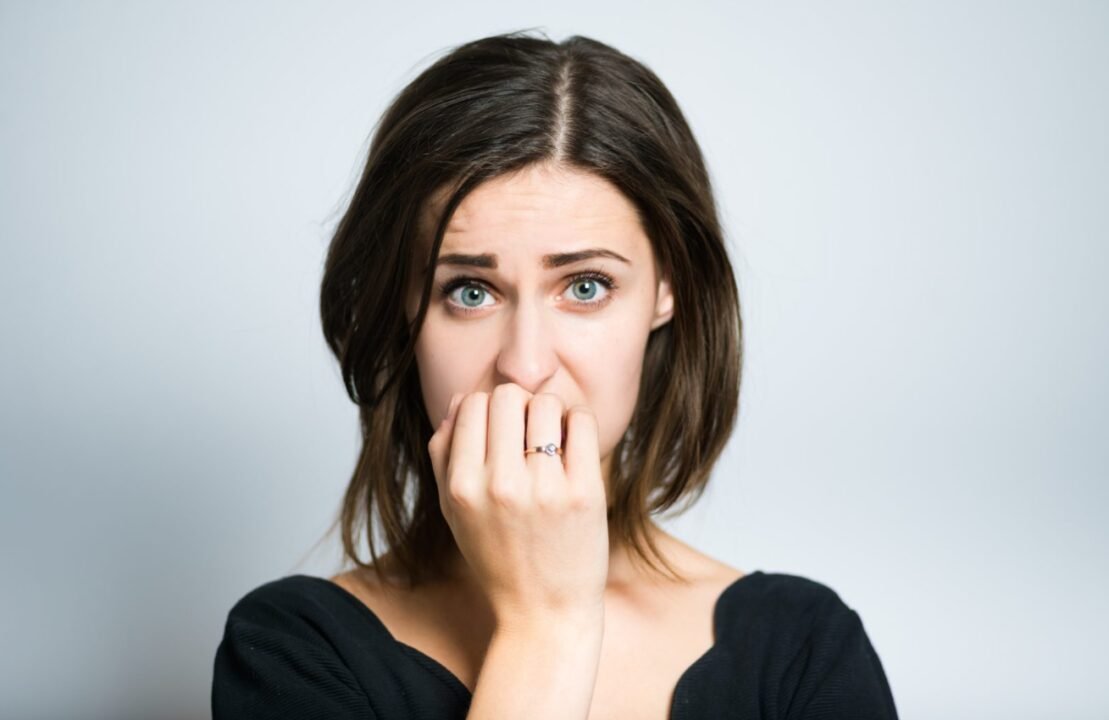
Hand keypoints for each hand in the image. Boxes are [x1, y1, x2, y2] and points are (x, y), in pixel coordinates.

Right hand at [427, 383, 609, 627]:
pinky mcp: (585, 492)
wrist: (544, 612)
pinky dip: (577, 421)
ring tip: (551, 438)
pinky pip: (581, 422)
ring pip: (545, 403)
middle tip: (528, 431)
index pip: (471, 404)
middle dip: (518, 406)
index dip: (487, 409)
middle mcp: (500, 485)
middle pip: (507, 396)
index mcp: (462, 487)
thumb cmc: (497, 558)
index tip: (501, 429)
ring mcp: (545, 489)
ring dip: (549, 412)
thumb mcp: (454, 513)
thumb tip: (457, 402)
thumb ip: (444, 456)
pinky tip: (572, 443)